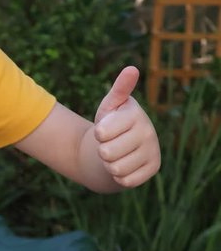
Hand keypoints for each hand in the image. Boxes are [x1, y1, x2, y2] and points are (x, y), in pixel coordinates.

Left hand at [93, 66, 160, 188]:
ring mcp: (153, 151)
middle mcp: (149, 132)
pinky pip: (125, 181)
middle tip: (110, 144)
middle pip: (107, 153)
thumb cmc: (111, 124)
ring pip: (115, 169)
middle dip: (102, 151)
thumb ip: (119, 89)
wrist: (121, 147)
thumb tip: (132, 69)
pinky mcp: (153, 169)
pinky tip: (124, 166)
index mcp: (135, 114)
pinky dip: (119, 177)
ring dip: (109, 165)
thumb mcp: (110, 106)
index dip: (98, 134)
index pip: (101, 133)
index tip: (105, 129)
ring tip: (116, 155)